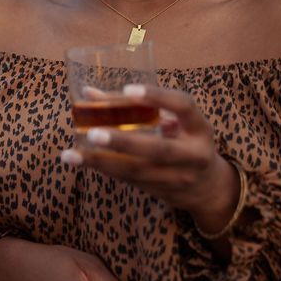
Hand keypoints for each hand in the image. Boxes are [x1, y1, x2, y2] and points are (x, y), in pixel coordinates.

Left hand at [61, 84, 239, 232]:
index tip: (129, 89)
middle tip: (93, 133)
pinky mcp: (161, 191)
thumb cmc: (185, 140)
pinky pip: (129, 180)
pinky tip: (80, 160)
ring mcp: (178, 177)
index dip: (158, 97)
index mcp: (199, 128)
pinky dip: (103, 169)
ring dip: (102, 162)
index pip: (184, 107)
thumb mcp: (175, 120)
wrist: (208, 188)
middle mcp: (193, 154)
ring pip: (137, 171)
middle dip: (124, 143)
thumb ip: (140, 106)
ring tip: (72, 154)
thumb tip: (88, 93)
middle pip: (159, 150)